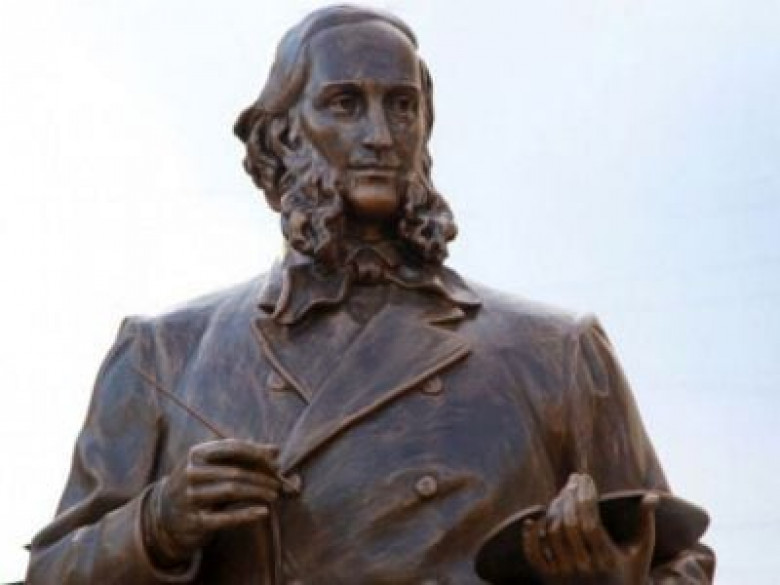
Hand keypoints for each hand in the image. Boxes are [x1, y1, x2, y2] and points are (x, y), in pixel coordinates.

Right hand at [145, 439, 282, 565]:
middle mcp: (191, 473)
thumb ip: (244, 456)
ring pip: (232, 491)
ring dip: (258, 492)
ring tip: (274, 495)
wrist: (165, 515)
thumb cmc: (200, 483)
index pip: (232, 448)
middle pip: (235, 471)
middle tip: (278, 483)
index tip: (275, 461)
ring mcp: (190, 498)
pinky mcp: (194, 521)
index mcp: (196, 453)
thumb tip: (276, 450)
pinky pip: (225, 518)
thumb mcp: (215, 465)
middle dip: (261, 477)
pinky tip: (264, 512)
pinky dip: (247, 514)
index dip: (257, 453)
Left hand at [522, 473, 657, 584]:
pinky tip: (533, 518)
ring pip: (552, 534)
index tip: (586, 477)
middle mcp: (585, 568)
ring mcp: (565, 574)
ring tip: (562, 493)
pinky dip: (530, 537)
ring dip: (553, 509)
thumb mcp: (641, 550)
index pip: (591, 522)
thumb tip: (652, 495)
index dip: (587, 496)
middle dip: (570, 497)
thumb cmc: (629, 573)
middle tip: (572, 480)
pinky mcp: (549, 580)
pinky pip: (534, 556)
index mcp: (607, 559)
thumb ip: (645, 522)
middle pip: (569, 525)